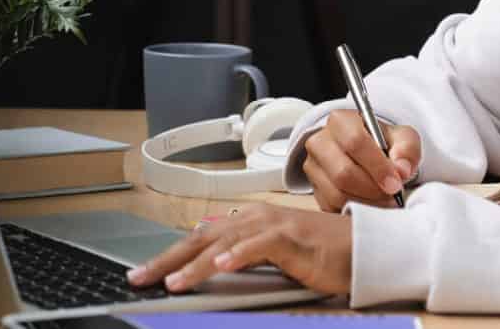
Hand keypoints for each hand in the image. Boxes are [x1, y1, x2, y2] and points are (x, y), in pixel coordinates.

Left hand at [126, 203, 352, 295]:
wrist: (360, 247)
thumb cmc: (321, 252)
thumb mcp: (273, 252)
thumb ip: (243, 251)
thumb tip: (212, 255)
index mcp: (248, 221)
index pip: (199, 238)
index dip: (169, 255)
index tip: (144, 272)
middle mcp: (255, 218)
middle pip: (202, 238)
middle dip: (168, 259)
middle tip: (140, 276)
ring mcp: (272, 226)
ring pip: (223, 243)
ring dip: (195, 263)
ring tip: (172, 281)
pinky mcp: (290, 238)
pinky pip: (258, 247)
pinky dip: (236, 256)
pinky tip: (219, 266)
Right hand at [302, 110, 421, 212]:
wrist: (368, 155)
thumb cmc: (384, 144)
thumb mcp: (403, 138)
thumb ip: (407, 149)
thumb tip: (401, 170)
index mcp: (340, 121)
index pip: (354, 142)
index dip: (377, 166)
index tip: (395, 183)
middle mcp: (319, 142)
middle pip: (342, 173)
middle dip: (372, 189)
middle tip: (393, 195)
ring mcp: (313, 168)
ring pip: (337, 194)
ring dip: (366, 203)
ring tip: (385, 200)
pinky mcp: (314, 191)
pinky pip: (333, 208)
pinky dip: (355, 211)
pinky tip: (371, 204)